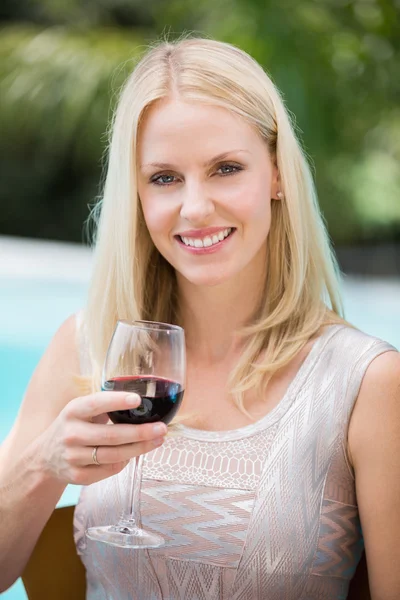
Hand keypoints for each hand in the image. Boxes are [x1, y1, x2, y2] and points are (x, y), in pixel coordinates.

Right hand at [33, 392, 167, 484]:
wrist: (45, 456)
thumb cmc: (74, 426)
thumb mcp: (81, 409)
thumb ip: (104, 404)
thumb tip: (142, 401)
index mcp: (73, 411)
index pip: (96, 404)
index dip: (117, 401)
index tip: (137, 400)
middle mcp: (71, 434)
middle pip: (112, 435)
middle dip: (141, 432)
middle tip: (162, 428)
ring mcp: (73, 457)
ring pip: (114, 455)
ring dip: (140, 449)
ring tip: (157, 441)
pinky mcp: (78, 476)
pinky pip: (110, 470)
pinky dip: (125, 461)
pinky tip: (134, 453)